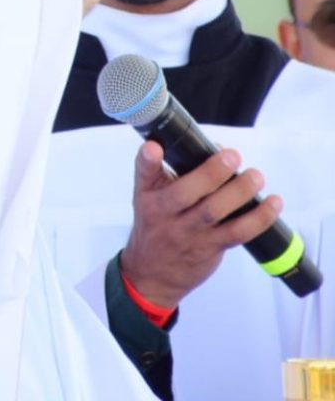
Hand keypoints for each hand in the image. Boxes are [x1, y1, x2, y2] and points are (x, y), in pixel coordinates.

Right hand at [119, 140, 282, 310]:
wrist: (153, 272)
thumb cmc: (156, 224)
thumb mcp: (149, 197)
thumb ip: (175, 173)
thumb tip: (219, 150)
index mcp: (148, 194)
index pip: (144, 172)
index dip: (147, 159)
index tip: (154, 147)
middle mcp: (165, 212)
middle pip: (186, 192)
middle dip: (212, 172)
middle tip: (233, 155)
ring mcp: (188, 232)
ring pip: (214, 211)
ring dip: (239, 192)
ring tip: (255, 176)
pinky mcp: (211, 247)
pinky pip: (237, 232)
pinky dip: (259, 217)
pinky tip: (273, 203)